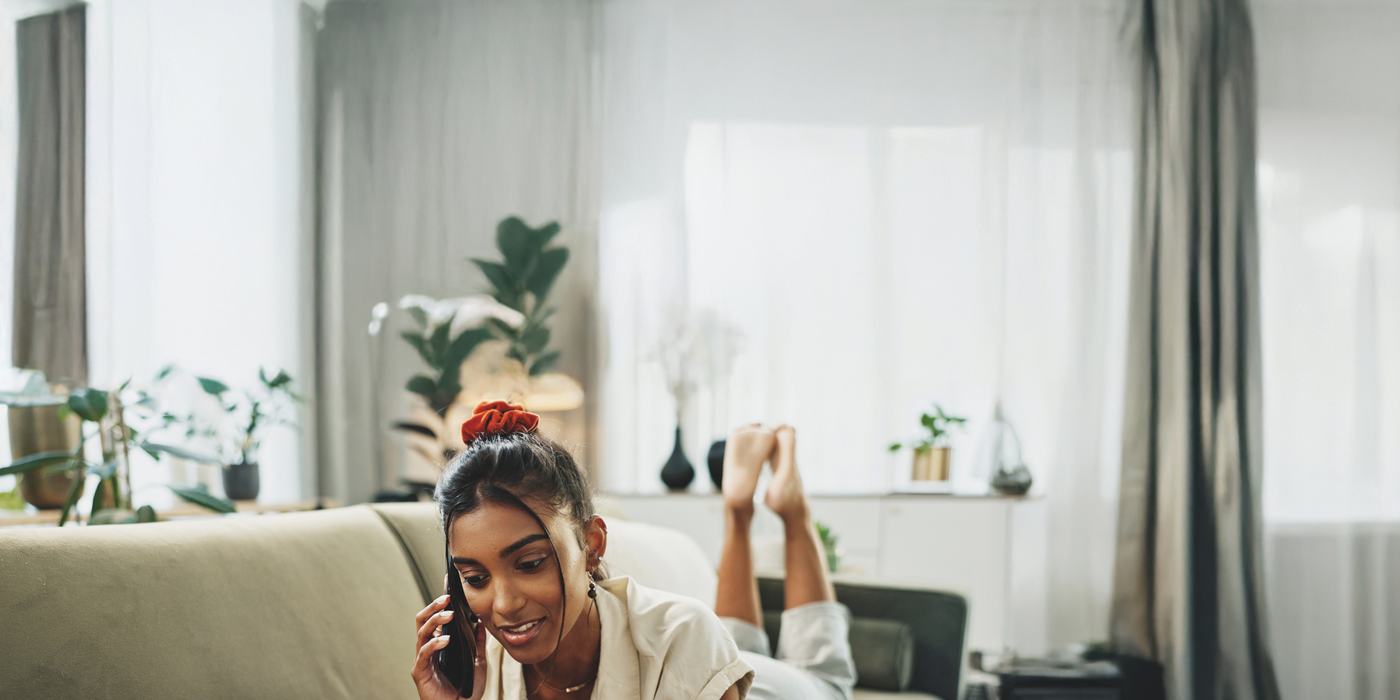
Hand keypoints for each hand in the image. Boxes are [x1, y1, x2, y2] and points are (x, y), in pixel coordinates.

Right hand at [412, 579, 487, 699]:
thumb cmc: (466, 690)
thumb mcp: (477, 662)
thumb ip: (477, 642)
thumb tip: (481, 621)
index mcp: (439, 644)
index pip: (436, 617)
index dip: (440, 600)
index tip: (447, 582)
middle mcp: (428, 649)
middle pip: (423, 620)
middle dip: (434, 606)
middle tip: (447, 598)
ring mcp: (422, 661)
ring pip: (422, 633)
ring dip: (435, 620)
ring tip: (449, 615)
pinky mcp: (420, 673)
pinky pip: (424, 654)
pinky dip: (434, 644)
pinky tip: (446, 640)